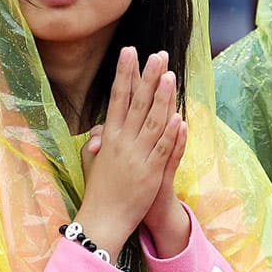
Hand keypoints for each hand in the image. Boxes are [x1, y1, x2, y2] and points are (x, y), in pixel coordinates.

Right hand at [74, 48, 181, 258]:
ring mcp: (138, 156)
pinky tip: (178, 116)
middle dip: (147, 77)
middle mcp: (123, 142)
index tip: (129, 52)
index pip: (117, 97)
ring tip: (170, 76)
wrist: (104, 219)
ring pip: (153, 121)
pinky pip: (163, 148)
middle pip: (137, 103)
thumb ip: (98, 141)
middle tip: (156, 55)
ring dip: (162, 98)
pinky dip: (171, 133)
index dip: (124, 74)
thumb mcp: (92, 160)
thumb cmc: (99, 189)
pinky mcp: (152, 172)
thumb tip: (101, 129)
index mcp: (109, 136)